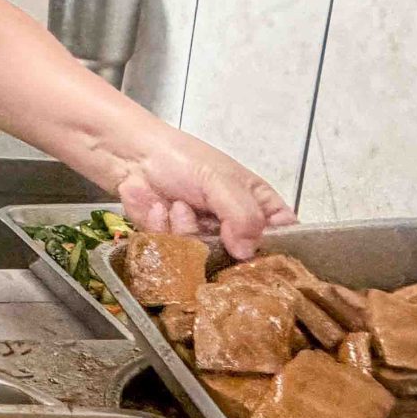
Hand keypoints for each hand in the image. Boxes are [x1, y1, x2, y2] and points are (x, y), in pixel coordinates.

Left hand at [110, 126, 294, 258]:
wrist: (131, 157)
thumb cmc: (182, 159)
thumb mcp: (220, 180)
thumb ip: (242, 214)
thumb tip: (247, 251)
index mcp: (258, 206)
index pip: (285, 237)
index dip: (277, 251)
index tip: (261, 255)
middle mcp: (234, 228)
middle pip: (243, 260)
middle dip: (220, 244)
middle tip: (206, 223)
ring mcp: (204, 241)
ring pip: (204, 260)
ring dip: (185, 230)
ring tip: (176, 203)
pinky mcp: (174, 249)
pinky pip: (174, 257)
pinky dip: (163, 231)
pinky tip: (157, 207)